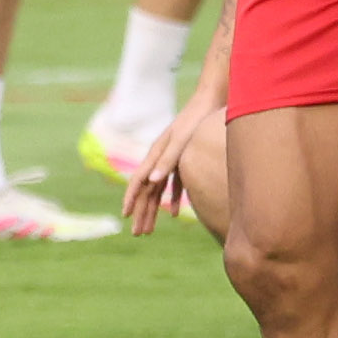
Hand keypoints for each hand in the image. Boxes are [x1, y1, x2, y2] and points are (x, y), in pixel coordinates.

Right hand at [119, 92, 221, 235]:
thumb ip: (167, 161)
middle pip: (147, 190)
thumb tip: (152, 181)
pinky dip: (173, 199)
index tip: (125, 215)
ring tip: (149, 229)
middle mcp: (160, 158)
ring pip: (158, 190)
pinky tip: (175, 213)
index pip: (139, 180)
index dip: (131, 198)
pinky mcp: (183, 160)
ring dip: (153, 210)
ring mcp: (171, 160)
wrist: (212, 103)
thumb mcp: (181, 141)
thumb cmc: (196, 121)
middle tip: (138, 233)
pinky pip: (174, 185)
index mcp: (156, 154)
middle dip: (141, 212)